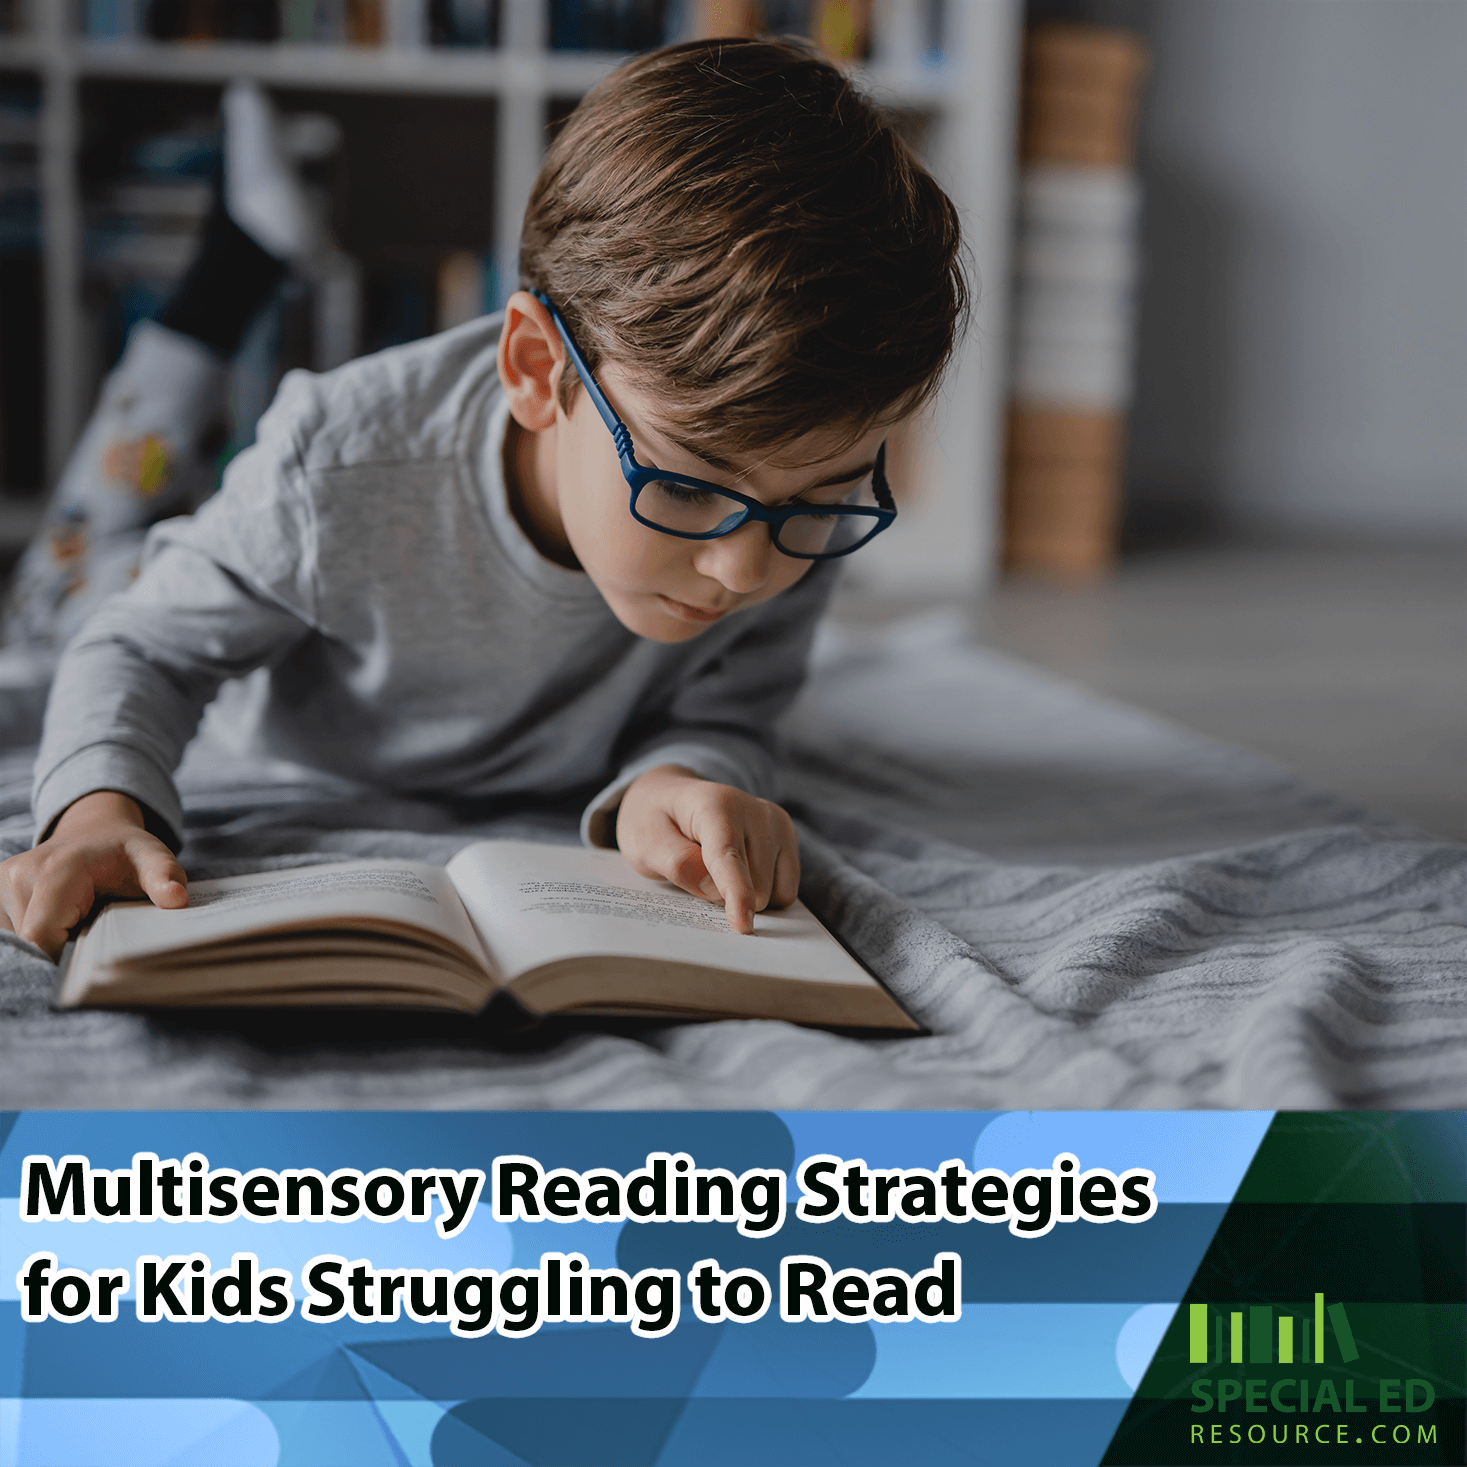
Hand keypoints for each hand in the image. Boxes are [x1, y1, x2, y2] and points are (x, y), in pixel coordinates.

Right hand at [0, 790, 186, 959]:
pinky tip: (61, 926)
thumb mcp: (153, 858)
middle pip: (28, 942)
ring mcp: (1, 884)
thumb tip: (177, 900)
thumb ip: (165, 877)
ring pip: (18, 941)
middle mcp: (20, 875)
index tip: (94, 956)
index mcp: (57, 868)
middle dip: (58, 952)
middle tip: (91, 941)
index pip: (41, 933)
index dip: (64, 956)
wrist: (94, 831)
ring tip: (78, 927)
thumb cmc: (125, 851)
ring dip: (48, 945)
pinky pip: (11, 933)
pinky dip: (36, 939)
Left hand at [616, 765, 798, 934]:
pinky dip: (765, 894)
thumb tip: (717, 892)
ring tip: (718, 870)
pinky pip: (786, 891)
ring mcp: (777, 823)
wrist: (672, 799)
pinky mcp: (789, 837)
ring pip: (775, 893)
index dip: (737, 894)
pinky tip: (741, 873)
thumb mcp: (645, 844)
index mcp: (716, 805)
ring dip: (746, 896)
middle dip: (728, 898)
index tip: (743, 925)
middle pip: (756, 885)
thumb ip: (677, 864)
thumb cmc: (657, 823)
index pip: (729, 857)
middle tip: (699, 876)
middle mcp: (755, 810)